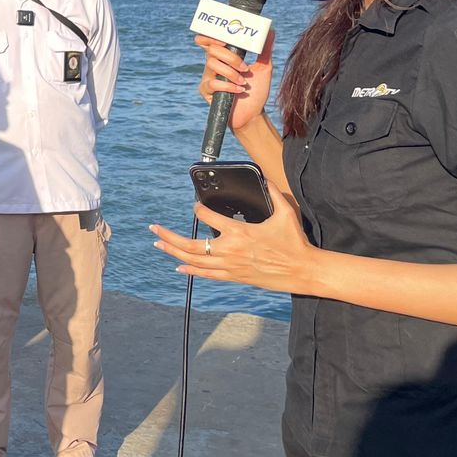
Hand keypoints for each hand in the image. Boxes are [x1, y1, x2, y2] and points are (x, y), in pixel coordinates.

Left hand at [150, 180, 315, 294]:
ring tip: (158, 243)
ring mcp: (230, 266)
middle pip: (191, 245)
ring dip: (173, 252)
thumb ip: (273, 194)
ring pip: (194, 261)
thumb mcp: (285, 213)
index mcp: (239, 232)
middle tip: (154, 228)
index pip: (207, 217)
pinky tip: (179, 267)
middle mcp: (230, 250)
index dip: (198, 209)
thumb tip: (265, 178)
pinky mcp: (235, 277)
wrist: (303, 270)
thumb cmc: (294, 242)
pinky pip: (207, 275)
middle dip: (169, 235)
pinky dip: (191, 271)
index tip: (195, 205)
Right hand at [196, 29, 275, 132]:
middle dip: (230, 57)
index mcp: (223, 56)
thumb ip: (265, 49)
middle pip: (212, 50)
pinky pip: (212, 83)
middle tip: (244, 68)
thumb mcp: (264, 67)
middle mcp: (213, 64)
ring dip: (231, 73)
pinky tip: (239, 90)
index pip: (207, 41)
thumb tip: (271, 30)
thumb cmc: (256, 91)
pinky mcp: (206, 91)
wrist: (253, 114)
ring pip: (211, 65)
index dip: (210, 36)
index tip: (224, 39)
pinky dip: (228, 86)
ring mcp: (208, 77)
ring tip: (243, 82)